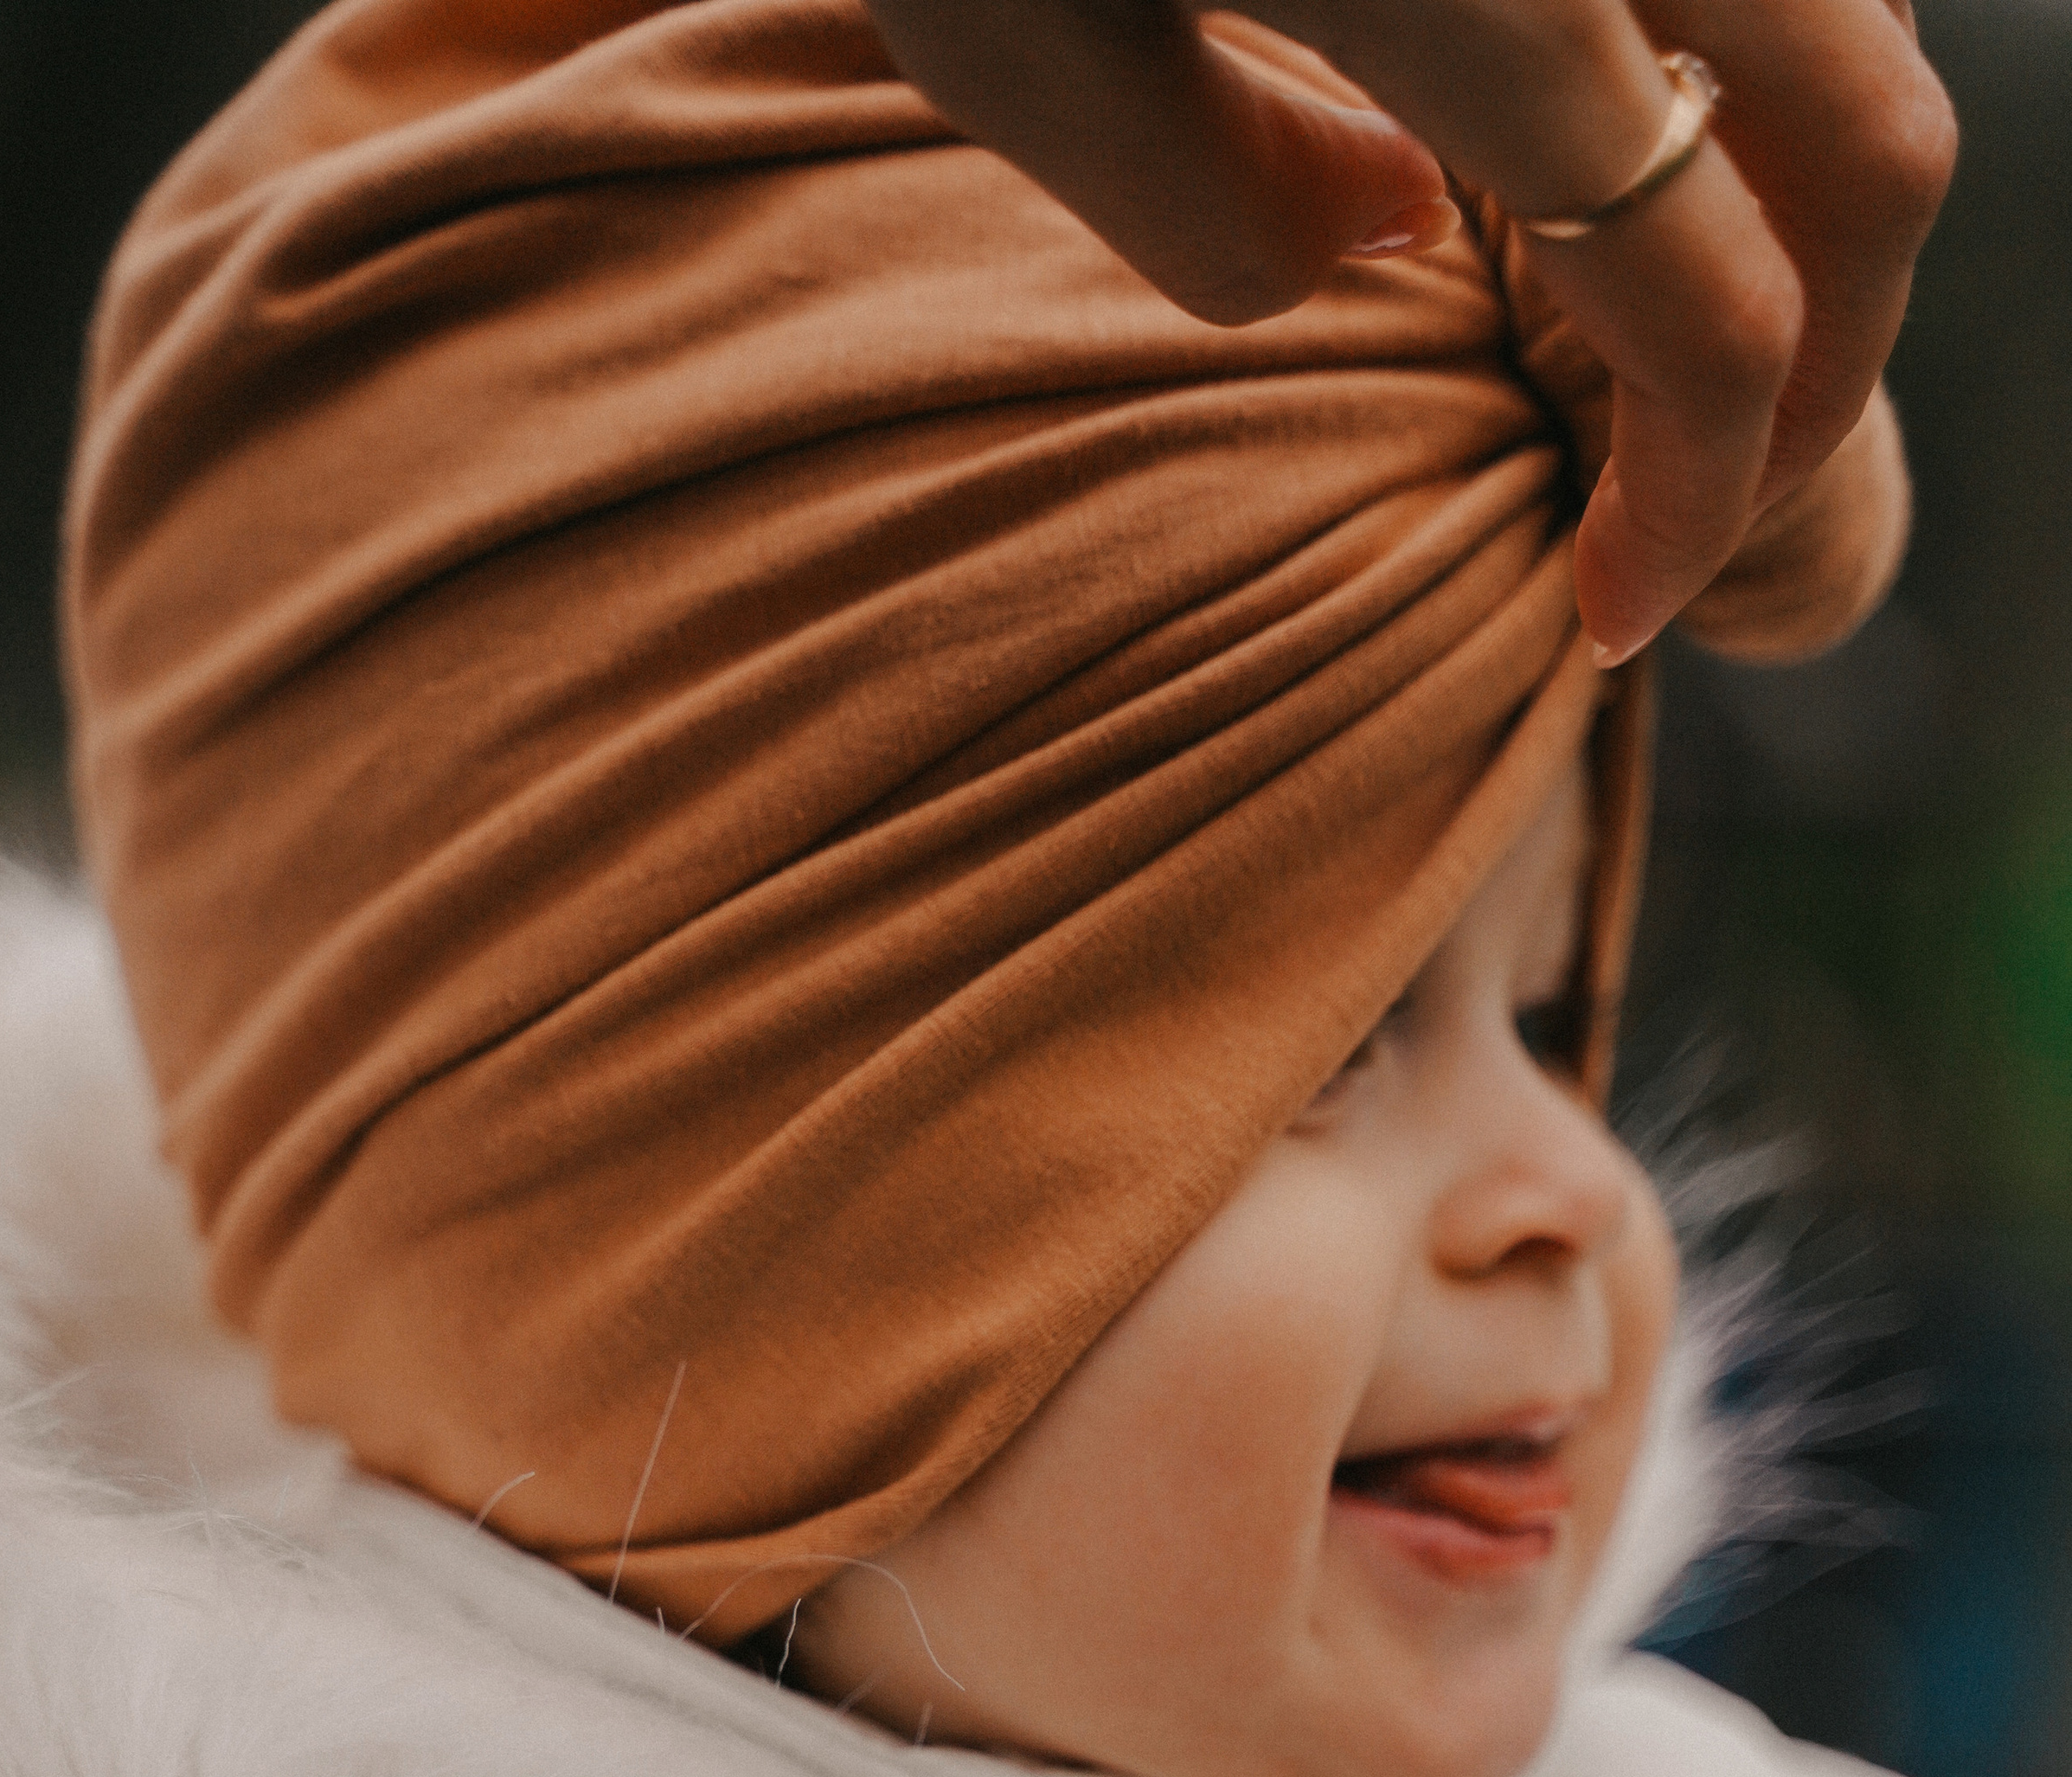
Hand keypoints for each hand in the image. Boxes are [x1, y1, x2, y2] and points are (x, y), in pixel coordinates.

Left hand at [862, 0, 1956, 662]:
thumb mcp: (997, 19)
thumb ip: (1210, 199)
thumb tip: (1402, 237)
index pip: (1716, 315)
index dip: (1697, 502)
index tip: (1610, 615)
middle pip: (1880, 152)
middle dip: (1822, 370)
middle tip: (1692, 500)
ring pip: (1854, 5)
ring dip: (1796, 185)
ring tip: (1633, 320)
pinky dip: (1738, 42)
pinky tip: (1605, 111)